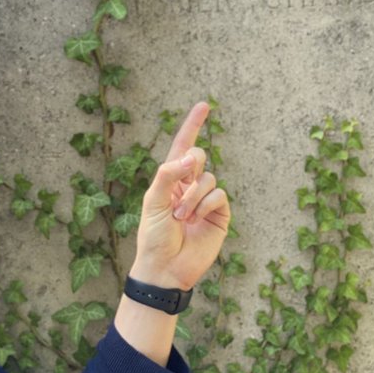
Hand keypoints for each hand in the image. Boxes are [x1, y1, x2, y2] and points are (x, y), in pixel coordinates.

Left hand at [130, 101, 229, 291]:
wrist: (166, 267)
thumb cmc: (154, 236)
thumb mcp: (154, 201)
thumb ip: (167, 175)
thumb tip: (189, 157)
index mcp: (170, 179)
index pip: (182, 147)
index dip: (192, 126)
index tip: (203, 105)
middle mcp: (189, 186)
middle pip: (198, 157)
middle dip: (190, 165)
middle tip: (182, 181)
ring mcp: (205, 200)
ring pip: (209, 178)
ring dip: (193, 197)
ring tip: (182, 217)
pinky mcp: (219, 215)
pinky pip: (219, 195)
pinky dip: (206, 205)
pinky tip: (196, 221)